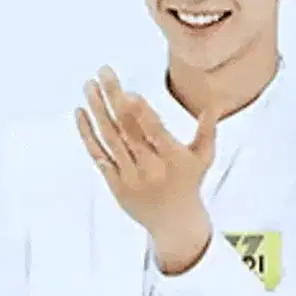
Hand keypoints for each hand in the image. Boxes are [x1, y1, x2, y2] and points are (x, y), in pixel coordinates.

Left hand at [76, 66, 216, 271]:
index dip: (141, 113)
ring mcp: (130, 177)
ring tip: (89, 85)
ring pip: (109, 139)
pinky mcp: (115, 184)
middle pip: (127, 129)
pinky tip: (80, 112)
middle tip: (104, 71)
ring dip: (96, 110)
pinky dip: (87, 134)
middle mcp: (150, 168)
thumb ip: (207, 130)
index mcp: (174, 159)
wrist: (174, 224)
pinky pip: (98, 155)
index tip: (128, 93)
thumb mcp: (204, 157)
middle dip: (113, 98)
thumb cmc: (190, 182)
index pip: (155, 132)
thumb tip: (214, 104)